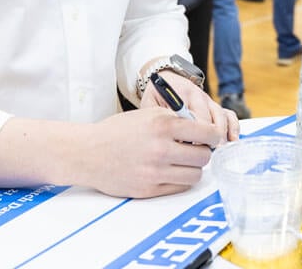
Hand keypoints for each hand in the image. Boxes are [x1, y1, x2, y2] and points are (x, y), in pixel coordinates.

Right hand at [81, 108, 221, 197]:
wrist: (87, 152)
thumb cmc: (118, 131)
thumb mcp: (148, 113)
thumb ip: (176, 119)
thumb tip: (204, 128)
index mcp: (163, 125)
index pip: (207, 133)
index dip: (214, 136)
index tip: (212, 137)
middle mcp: (161, 149)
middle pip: (204, 156)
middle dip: (203, 152)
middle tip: (195, 150)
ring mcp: (155, 171)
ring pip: (195, 175)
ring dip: (193, 168)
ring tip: (182, 161)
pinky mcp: (148, 189)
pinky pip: (179, 187)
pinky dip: (180, 179)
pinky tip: (171, 171)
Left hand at [142, 71, 239, 144]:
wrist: (165, 80)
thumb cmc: (156, 96)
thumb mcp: (151, 105)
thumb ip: (160, 120)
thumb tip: (174, 142)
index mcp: (182, 94)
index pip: (193, 118)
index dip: (194, 137)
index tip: (190, 150)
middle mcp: (199, 96)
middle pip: (210, 119)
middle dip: (209, 138)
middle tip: (204, 154)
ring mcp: (209, 101)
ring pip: (222, 117)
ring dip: (221, 135)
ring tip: (218, 149)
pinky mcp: (215, 106)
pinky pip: (229, 115)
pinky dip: (233, 127)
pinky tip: (232, 140)